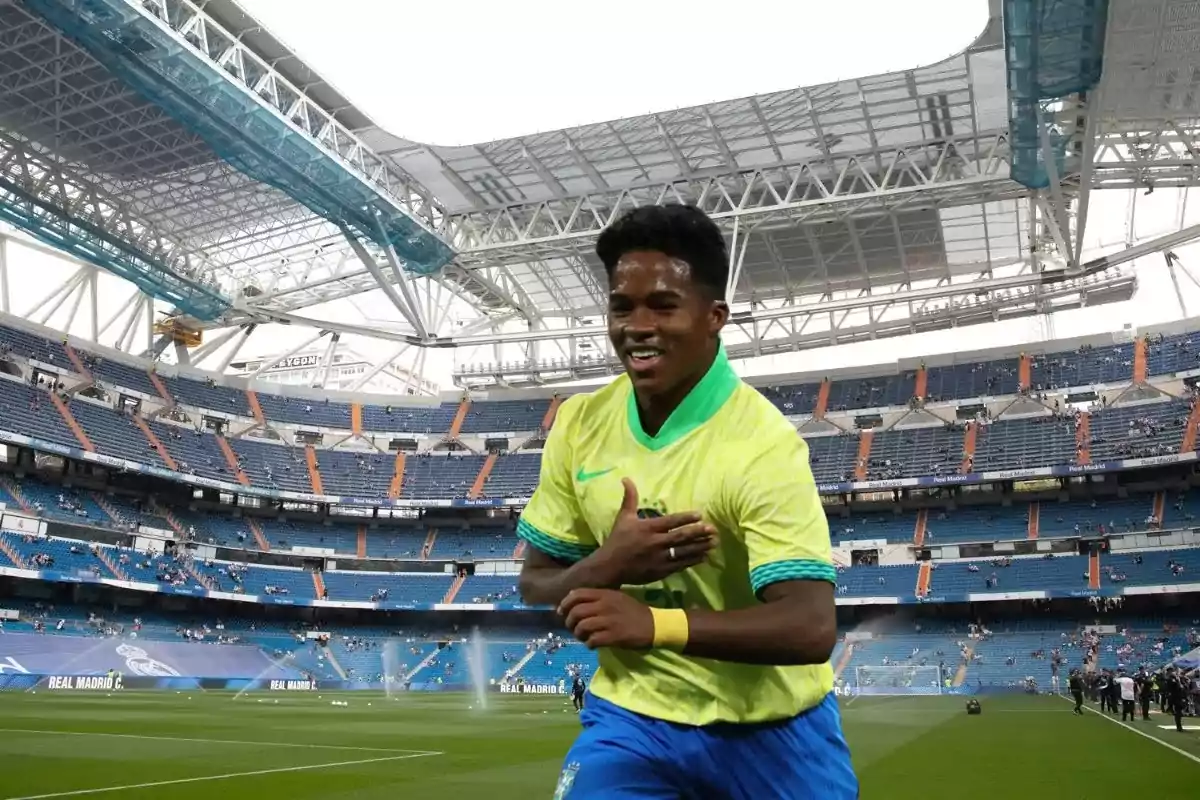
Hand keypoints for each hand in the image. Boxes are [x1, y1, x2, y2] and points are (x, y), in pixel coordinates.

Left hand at [558, 588, 654, 649]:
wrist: (654, 624)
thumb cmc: (634, 611)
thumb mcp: (616, 598)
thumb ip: (598, 598)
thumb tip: (575, 602)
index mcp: (604, 594)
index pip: (576, 594)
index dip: (565, 603)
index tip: (562, 612)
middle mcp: (604, 606)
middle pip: (575, 612)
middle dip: (569, 622)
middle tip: (573, 628)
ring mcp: (608, 621)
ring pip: (581, 627)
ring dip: (578, 634)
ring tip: (584, 637)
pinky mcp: (613, 636)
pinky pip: (592, 640)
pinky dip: (589, 644)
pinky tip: (593, 644)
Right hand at [594, 479, 716, 585]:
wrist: (610, 567)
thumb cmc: (618, 540)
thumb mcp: (624, 517)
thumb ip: (630, 498)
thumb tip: (627, 478)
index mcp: (647, 528)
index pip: (670, 522)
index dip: (685, 518)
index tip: (700, 515)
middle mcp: (655, 543)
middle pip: (680, 537)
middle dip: (698, 533)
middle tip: (713, 529)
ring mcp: (659, 559)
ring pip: (683, 552)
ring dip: (700, 547)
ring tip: (714, 542)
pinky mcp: (661, 571)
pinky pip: (680, 565)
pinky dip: (693, 561)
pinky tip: (704, 556)